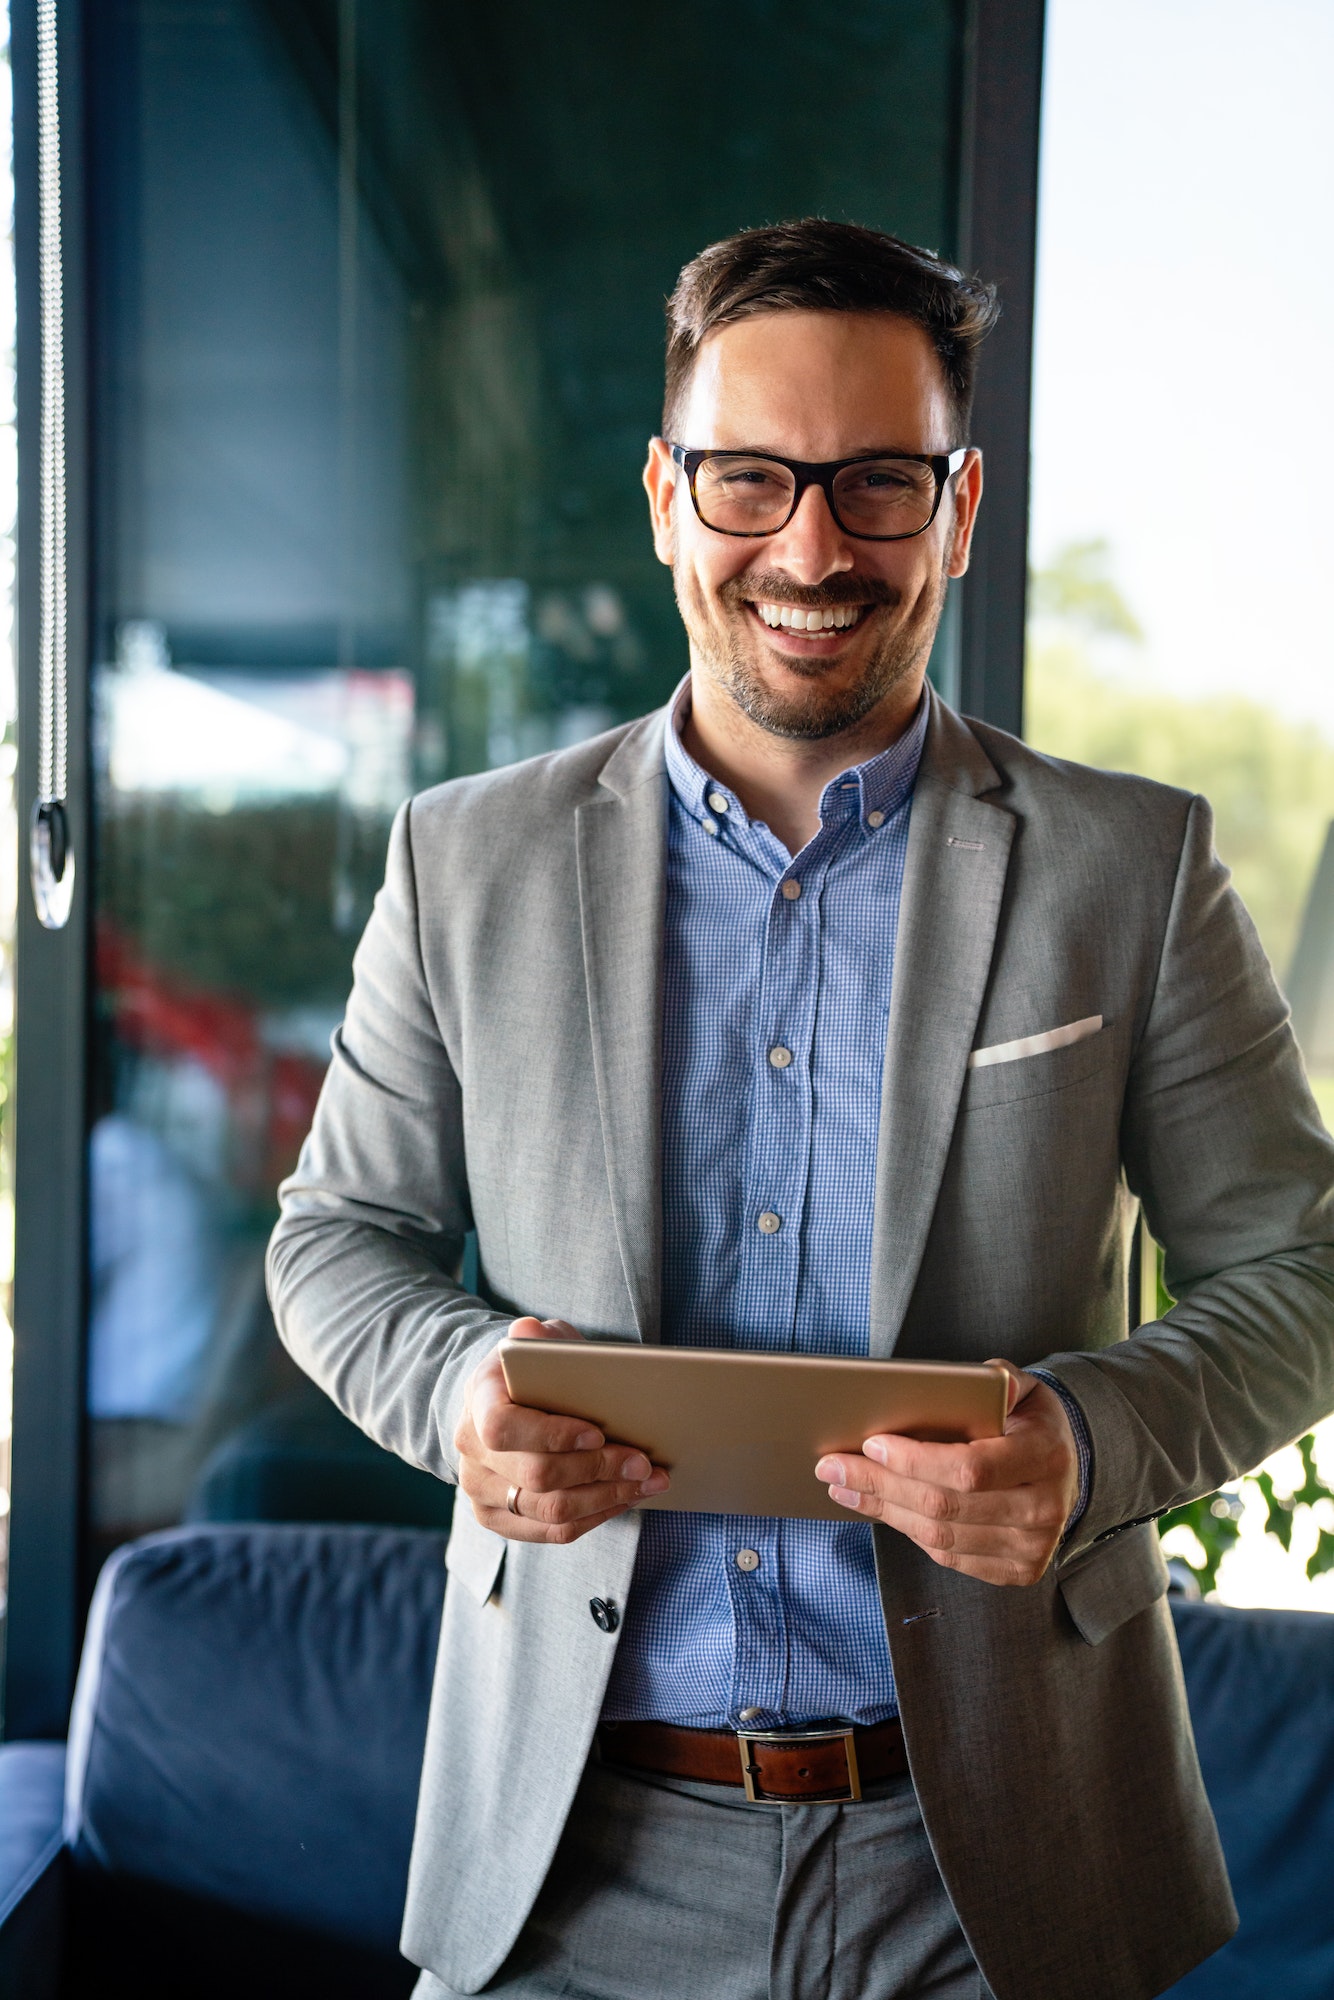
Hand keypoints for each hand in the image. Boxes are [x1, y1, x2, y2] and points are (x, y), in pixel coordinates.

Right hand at [455, 1318, 669, 1542]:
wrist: (503, 1403)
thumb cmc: (531, 1372)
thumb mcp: (538, 1345)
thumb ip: (538, 1338)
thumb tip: (528, 1331)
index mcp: (477, 1402)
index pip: (503, 1428)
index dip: (551, 1435)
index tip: (598, 1431)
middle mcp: (470, 1451)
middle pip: (536, 1476)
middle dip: (598, 1470)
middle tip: (644, 1462)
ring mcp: (480, 1490)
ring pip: (549, 1511)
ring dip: (607, 1497)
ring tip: (648, 1482)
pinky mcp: (498, 1519)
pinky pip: (551, 1532)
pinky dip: (596, 1517)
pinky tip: (625, 1497)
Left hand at [814, 1363, 1078, 1585]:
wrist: (1067, 1469)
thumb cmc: (1030, 1423)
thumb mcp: (1024, 1389)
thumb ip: (1001, 1380)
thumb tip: (978, 1381)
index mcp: (1044, 1456)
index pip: (970, 1468)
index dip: (915, 1460)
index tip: (871, 1444)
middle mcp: (1044, 1508)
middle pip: (945, 1506)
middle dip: (880, 1485)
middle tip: (833, 1466)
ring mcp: (1032, 1548)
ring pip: (940, 1538)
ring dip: (883, 1511)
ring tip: (844, 1487)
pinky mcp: (1017, 1570)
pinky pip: (950, 1557)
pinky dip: (908, 1531)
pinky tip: (880, 1508)